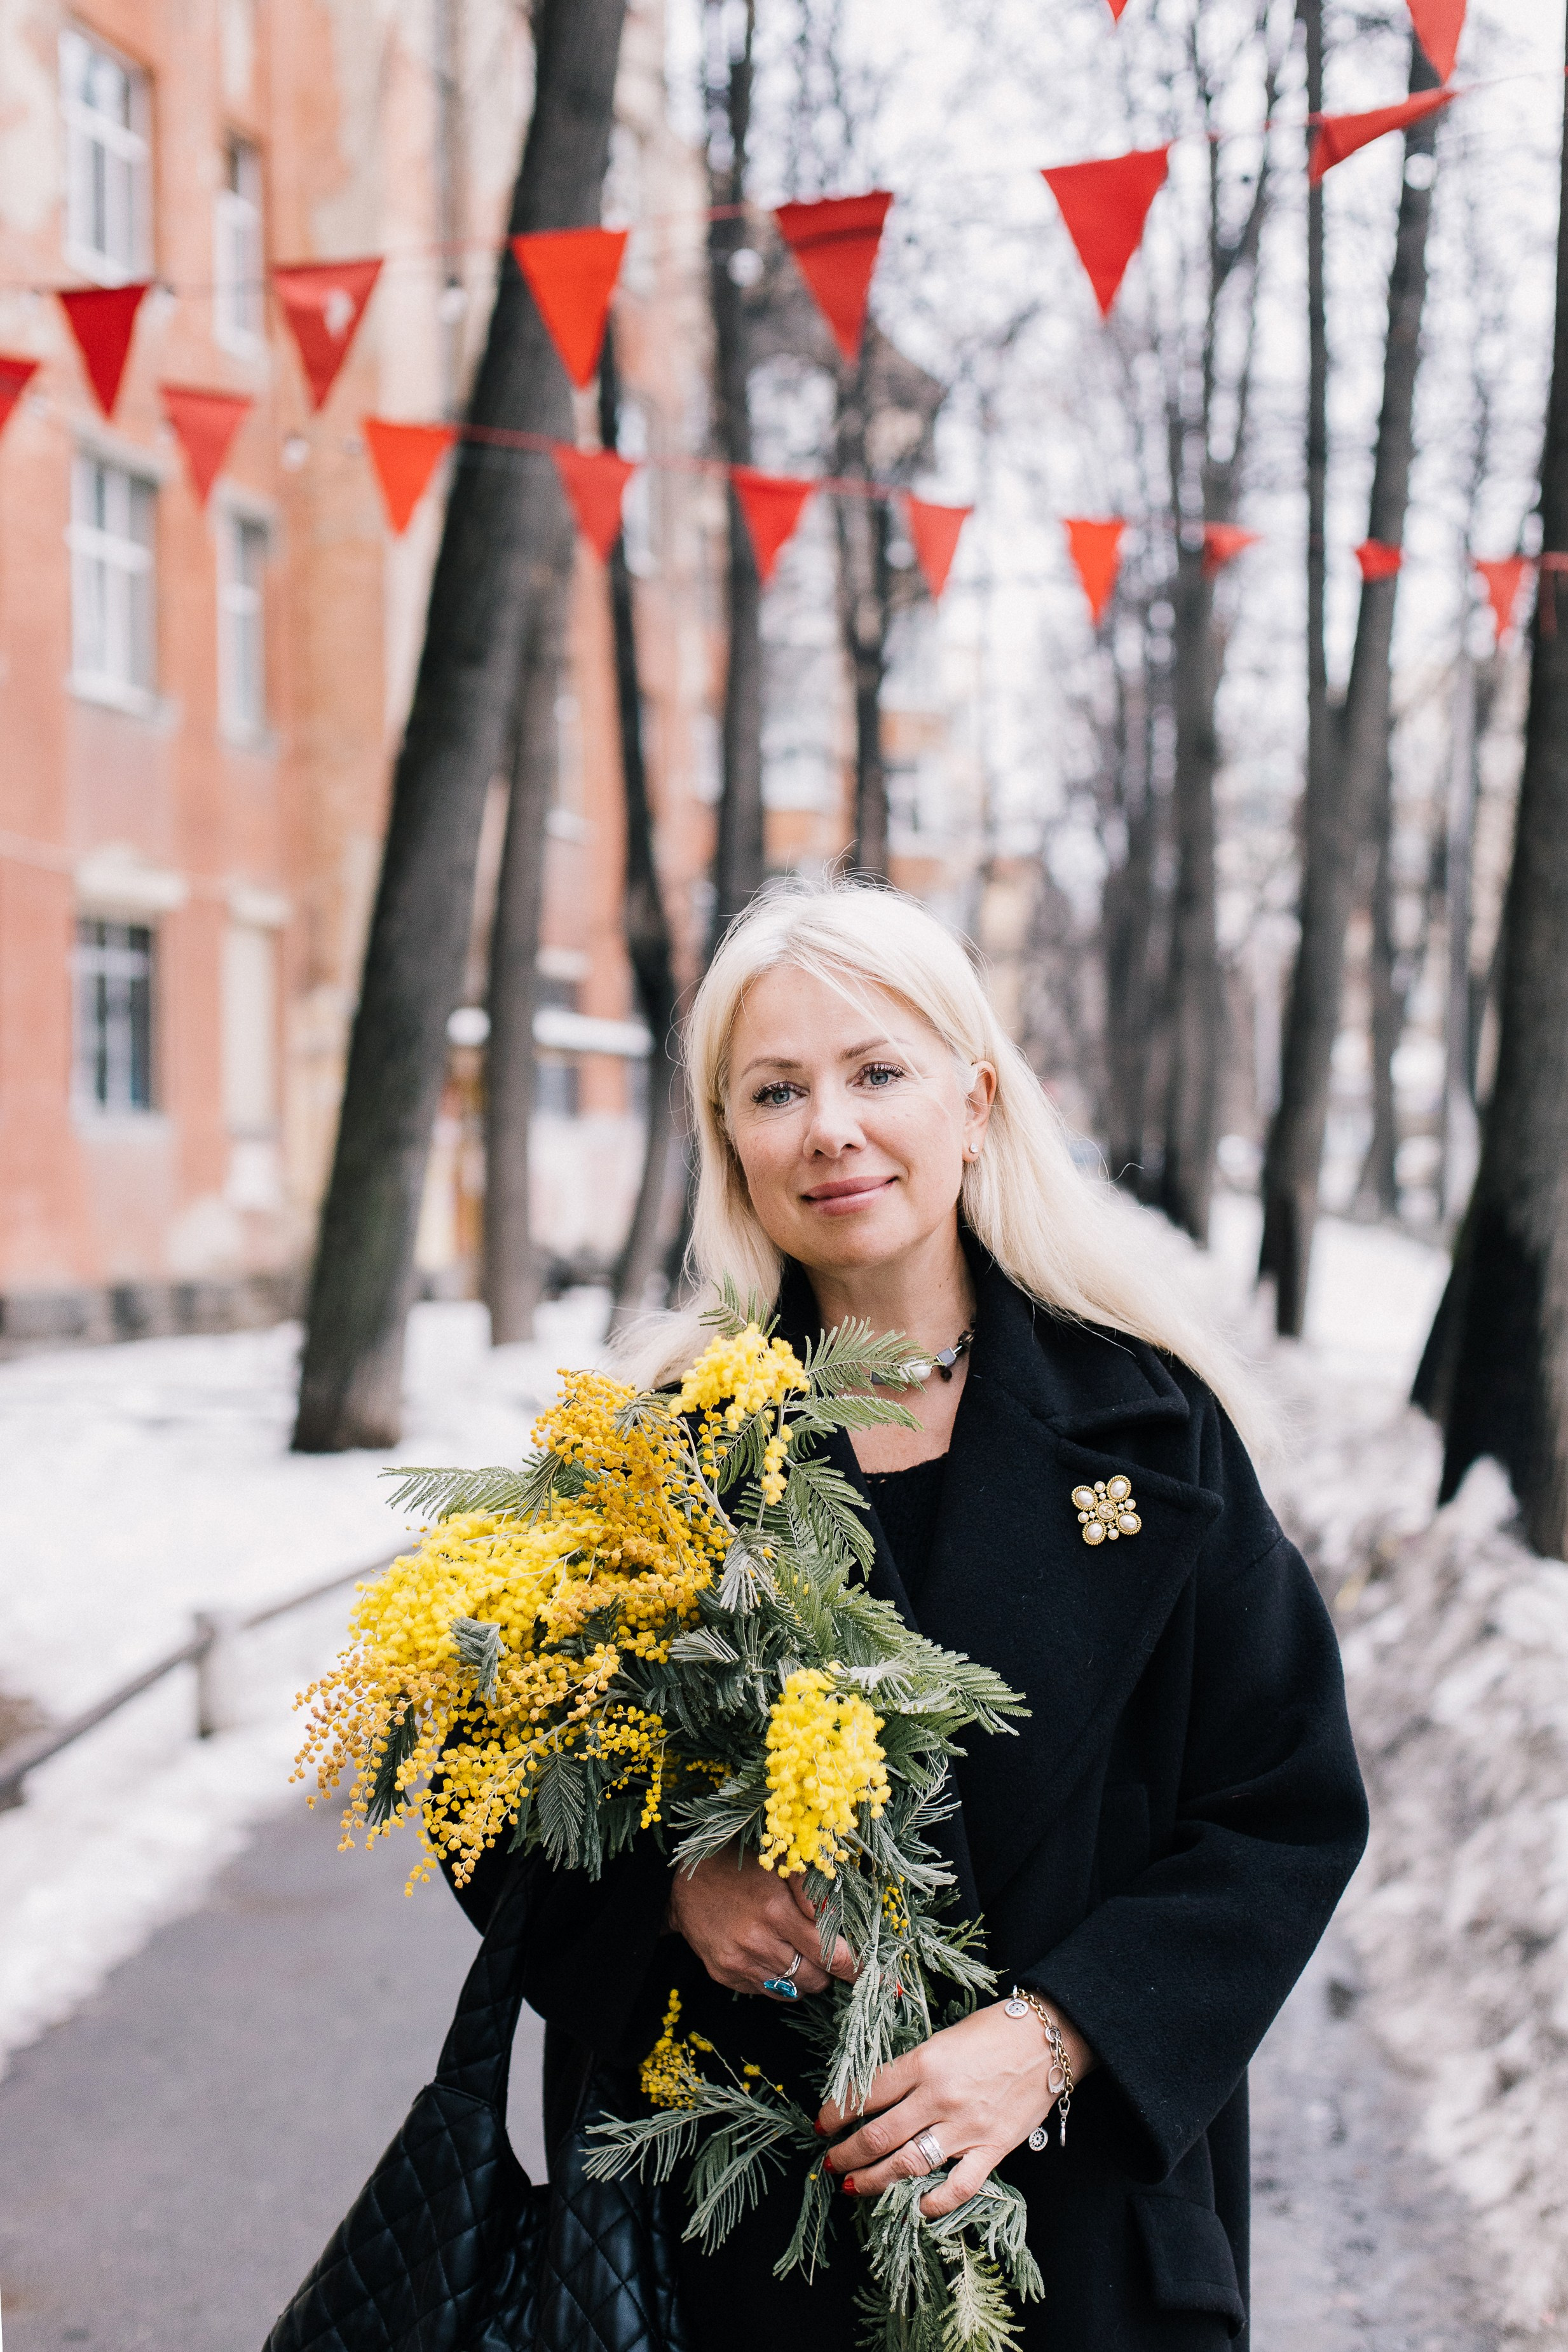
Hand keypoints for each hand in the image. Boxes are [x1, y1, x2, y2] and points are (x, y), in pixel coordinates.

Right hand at [667, 1842, 857, 1998]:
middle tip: (826, 1953)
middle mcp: (757, 1942)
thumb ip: (810, 1888)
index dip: (853, 1966)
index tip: (870, 1971)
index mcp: (775, 1910)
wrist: (683, 1880)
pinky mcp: (724, 1974)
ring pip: (791, 1990)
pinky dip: (777, 1981)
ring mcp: (738, 1962)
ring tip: (798, 1953)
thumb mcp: (778, 1865)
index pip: (827, 1952)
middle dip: (827, 1970)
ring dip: (803, 1977)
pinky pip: (765, 1992)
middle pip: (813, 1978)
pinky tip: (771, 1956)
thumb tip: (835, 1913)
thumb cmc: (738, 1866)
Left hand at [815, 1999, 1094, 2215]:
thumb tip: (880, 2093)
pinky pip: (959, 2186)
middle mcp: (939, 2097)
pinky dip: (935, 2201)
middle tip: (830, 2162)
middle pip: (879, 2134)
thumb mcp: (944, 2037)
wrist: (1047, 2038)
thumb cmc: (994, 2030)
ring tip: (853, 2185)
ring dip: (875, 2179)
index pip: (868, 2093)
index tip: (823, 2122)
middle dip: (847, 2152)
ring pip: (908, 2163)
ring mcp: (966, 2127)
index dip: (839, 2110)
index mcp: (925, 2062)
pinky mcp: (992, 2149)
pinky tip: (917, 2206)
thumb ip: (914, 2067)